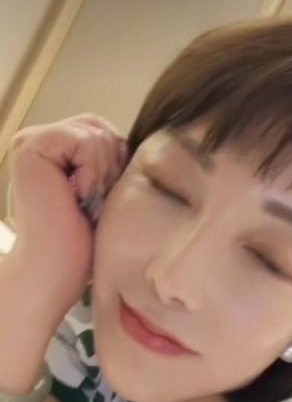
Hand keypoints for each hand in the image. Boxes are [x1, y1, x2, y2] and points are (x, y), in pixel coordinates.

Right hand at [7, 113, 127, 311]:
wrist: (55, 273)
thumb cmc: (81, 245)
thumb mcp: (104, 193)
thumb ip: (111, 162)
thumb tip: (151, 140)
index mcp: (53, 150)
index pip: (103, 132)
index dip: (116, 165)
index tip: (100, 202)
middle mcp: (38, 141)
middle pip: (101, 128)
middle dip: (110, 168)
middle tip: (92, 204)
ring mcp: (30, 142)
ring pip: (95, 134)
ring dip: (101, 175)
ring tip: (84, 204)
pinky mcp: (30, 148)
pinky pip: (84, 142)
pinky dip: (92, 174)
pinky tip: (77, 198)